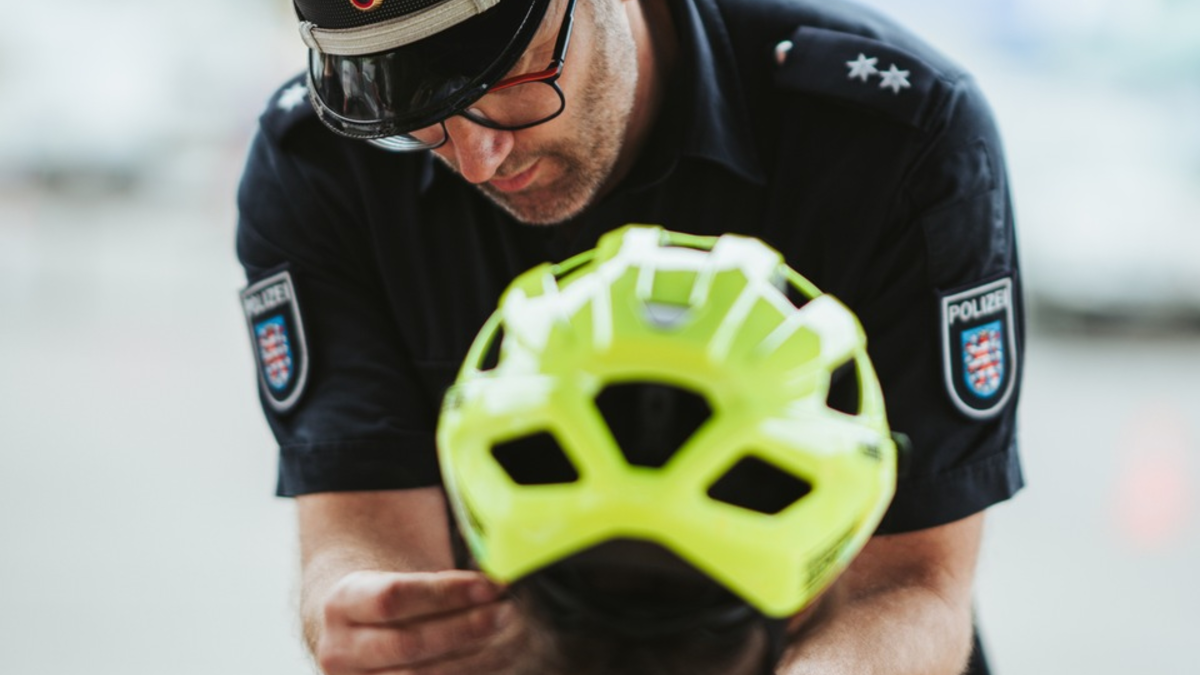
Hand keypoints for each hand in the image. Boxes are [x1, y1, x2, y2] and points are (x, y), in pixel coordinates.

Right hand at [315, 569, 523, 674]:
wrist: (359, 631)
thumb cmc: (392, 596)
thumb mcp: (397, 574)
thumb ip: (439, 578)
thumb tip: (498, 572)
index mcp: (342, 602)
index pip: (392, 597)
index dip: (445, 593)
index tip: (490, 585)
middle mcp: (341, 649)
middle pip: (408, 644)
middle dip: (464, 629)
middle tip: (506, 612)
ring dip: (474, 659)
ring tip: (509, 635)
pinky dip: (470, 674)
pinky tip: (497, 658)